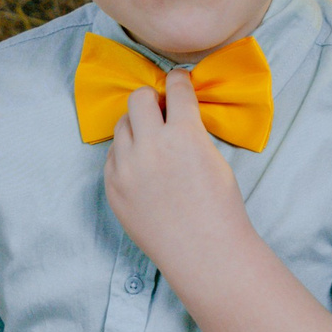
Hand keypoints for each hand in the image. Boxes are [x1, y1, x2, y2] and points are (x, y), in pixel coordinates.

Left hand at [102, 69, 246, 274]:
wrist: (203, 251)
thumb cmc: (219, 206)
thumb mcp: (213, 157)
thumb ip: (190, 131)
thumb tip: (174, 111)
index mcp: (183, 134)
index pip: (175, 87)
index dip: (179, 80)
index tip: (178, 81)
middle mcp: (150, 146)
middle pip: (138, 98)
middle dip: (152, 99)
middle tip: (162, 111)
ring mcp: (126, 168)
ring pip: (121, 125)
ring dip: (137, 126)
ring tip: (152, 142)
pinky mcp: (112, 187)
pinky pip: (113, 156)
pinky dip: (126, 155)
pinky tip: (143, 168)